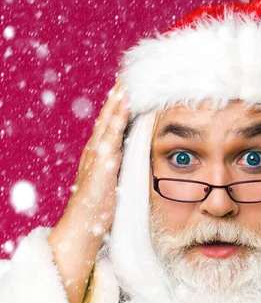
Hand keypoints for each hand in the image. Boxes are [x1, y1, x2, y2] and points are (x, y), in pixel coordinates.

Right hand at [48, 80, 129, 302]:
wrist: (83, 226)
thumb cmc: (99, 211)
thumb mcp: (112, 186)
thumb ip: (120, 173)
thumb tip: (134, 167)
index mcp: (98, 155)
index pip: (109, 126)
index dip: (117, 107)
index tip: (127, 90)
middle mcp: (95, 150)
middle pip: (108, 117)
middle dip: (118, 97)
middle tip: (128, 76)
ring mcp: (97, 154)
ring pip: (109, 120)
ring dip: (118, 99)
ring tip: (128, 80)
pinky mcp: (102, 161)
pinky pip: (112, 132)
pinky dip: (118, 115)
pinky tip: (125, 102)